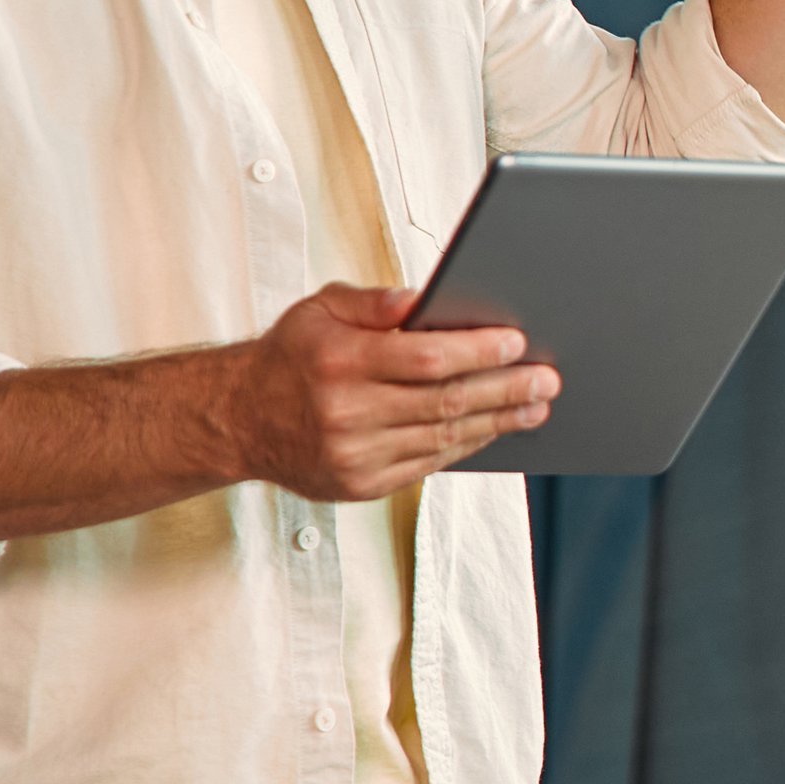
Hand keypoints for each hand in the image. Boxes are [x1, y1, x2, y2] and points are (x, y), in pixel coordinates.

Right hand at [234, 284, 558, 500]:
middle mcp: (347, 413)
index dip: (479, 351)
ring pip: (444, 437)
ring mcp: (355, 454)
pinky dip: (465, 443)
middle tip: (546, 379)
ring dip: (498, 421)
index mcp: (340, 362)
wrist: (238, 419)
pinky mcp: (361, 484)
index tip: (517, 342)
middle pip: (446, 401)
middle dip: (506, 389)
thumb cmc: (290, 356)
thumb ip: (375, 302)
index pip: (426, 358)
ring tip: (535, 406)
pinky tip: (492, 428)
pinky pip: (429, 463)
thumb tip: (427, 299)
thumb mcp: (321, 309)